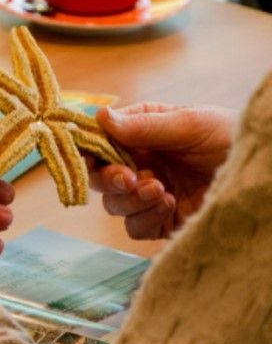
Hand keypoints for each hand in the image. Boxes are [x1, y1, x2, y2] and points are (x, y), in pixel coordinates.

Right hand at [89, 103, 236, 238]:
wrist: (257, 173)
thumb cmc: (227, 136)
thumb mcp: (189, 124)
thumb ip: (144, 125)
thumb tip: (100, 116)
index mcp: (140, 135)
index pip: (100, 144)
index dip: (89, 151)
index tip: (91, 157)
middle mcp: (139, 164)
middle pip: (101, 179)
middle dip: (110, 180)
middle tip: (129, 178)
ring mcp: (148, 194)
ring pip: (115, 205)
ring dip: (132, 199)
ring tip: (161, 189)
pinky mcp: (159, 221)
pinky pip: (135, 227)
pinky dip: (145, 218)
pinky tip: (168, 204)